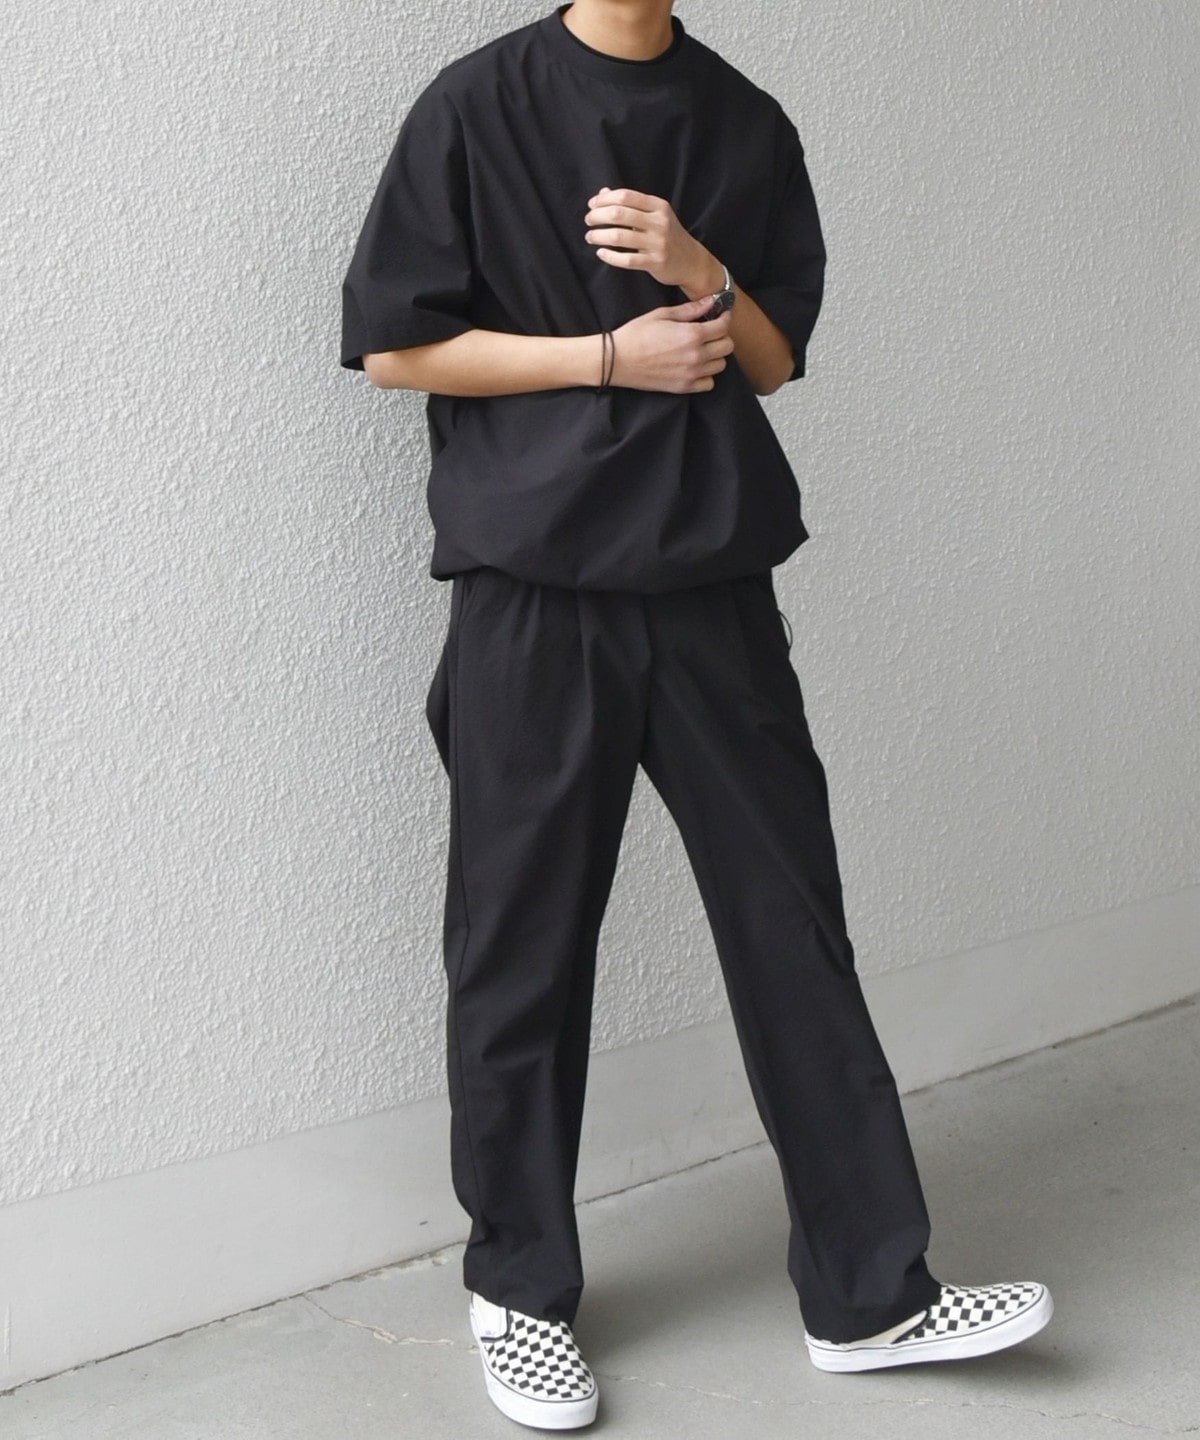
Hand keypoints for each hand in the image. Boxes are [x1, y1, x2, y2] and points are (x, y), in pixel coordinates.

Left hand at [584, 187, 721, 293]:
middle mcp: (659, 222)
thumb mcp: (655, 215)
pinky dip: (610, 256)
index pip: (625, 196)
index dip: (604, 199)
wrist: (691, 261)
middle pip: (619, 214)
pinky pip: (626, 260)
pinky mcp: (655, 262)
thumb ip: (630, 204)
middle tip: (588, 220)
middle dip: (598, 216)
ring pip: (619, 236)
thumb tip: (602, 193)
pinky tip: (601, 253)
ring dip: (599, 236)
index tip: (592, 205)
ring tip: (590, 236)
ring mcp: (657, 243)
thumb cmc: (669, 235)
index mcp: (658, 206)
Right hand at [609, 296, 734, 393]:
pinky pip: (709, 383)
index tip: (720, 315)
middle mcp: (696, 356)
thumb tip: (711, 301)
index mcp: (692, 335)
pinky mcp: (684, 387)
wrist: (618, 360)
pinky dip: (706, 375)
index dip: (724, 318)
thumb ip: (690, 310)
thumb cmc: (637, 334)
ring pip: (720, 365)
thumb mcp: (663, 315)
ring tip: (702, 349)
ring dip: (715, 356)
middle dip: (721, 336)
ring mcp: (691, 374)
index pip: (723, 326)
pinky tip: (696, 366)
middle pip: (727, 346)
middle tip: (710, 332)